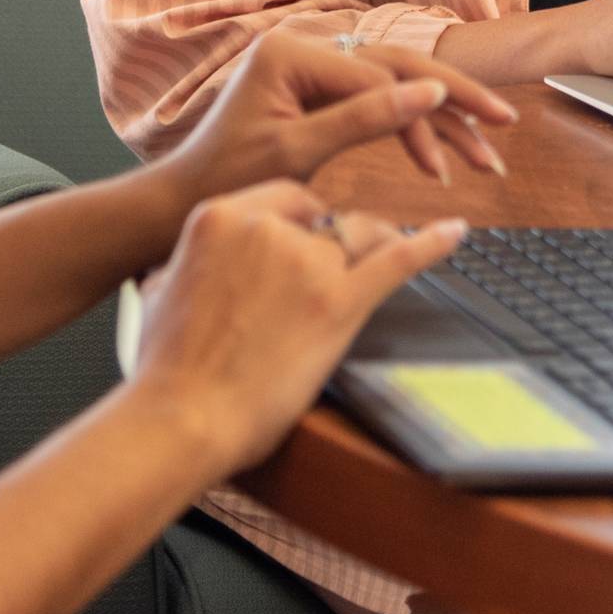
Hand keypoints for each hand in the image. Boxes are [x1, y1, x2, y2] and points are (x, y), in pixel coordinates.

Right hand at [127, 180, 466, 479]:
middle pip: (324, 218)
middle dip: (331, 246)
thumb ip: (178, 269)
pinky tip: (455, 232)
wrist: (181, 416)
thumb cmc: (164, 369)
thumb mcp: (157, 295)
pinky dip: (431, 244)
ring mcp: (307, 262)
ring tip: (378, 267)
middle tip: (325, 282)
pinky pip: (397, 260)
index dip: (302, 222)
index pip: (285, 197)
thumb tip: (174, 272)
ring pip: (359, 237)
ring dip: (368, 253)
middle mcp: (266, 228)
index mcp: (218, 217)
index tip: (307, 241)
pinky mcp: (339, 302)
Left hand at [155, 29, 516, 211]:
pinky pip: (376, 101)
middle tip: (504, 124)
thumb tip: (428, 92)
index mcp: (289, 52)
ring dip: (441, 119)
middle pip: (396, 65)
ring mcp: (310, 68)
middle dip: (454, 99)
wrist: (184, 200)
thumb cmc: (227, 178)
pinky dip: (409, 129)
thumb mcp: (296, 151)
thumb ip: (363, 118)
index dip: (427, 110)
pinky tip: (440, 160)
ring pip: (394, 83)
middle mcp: (302, 47)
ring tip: (486, 156)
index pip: (377, 75)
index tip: (468, 146)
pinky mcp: (316, 92)